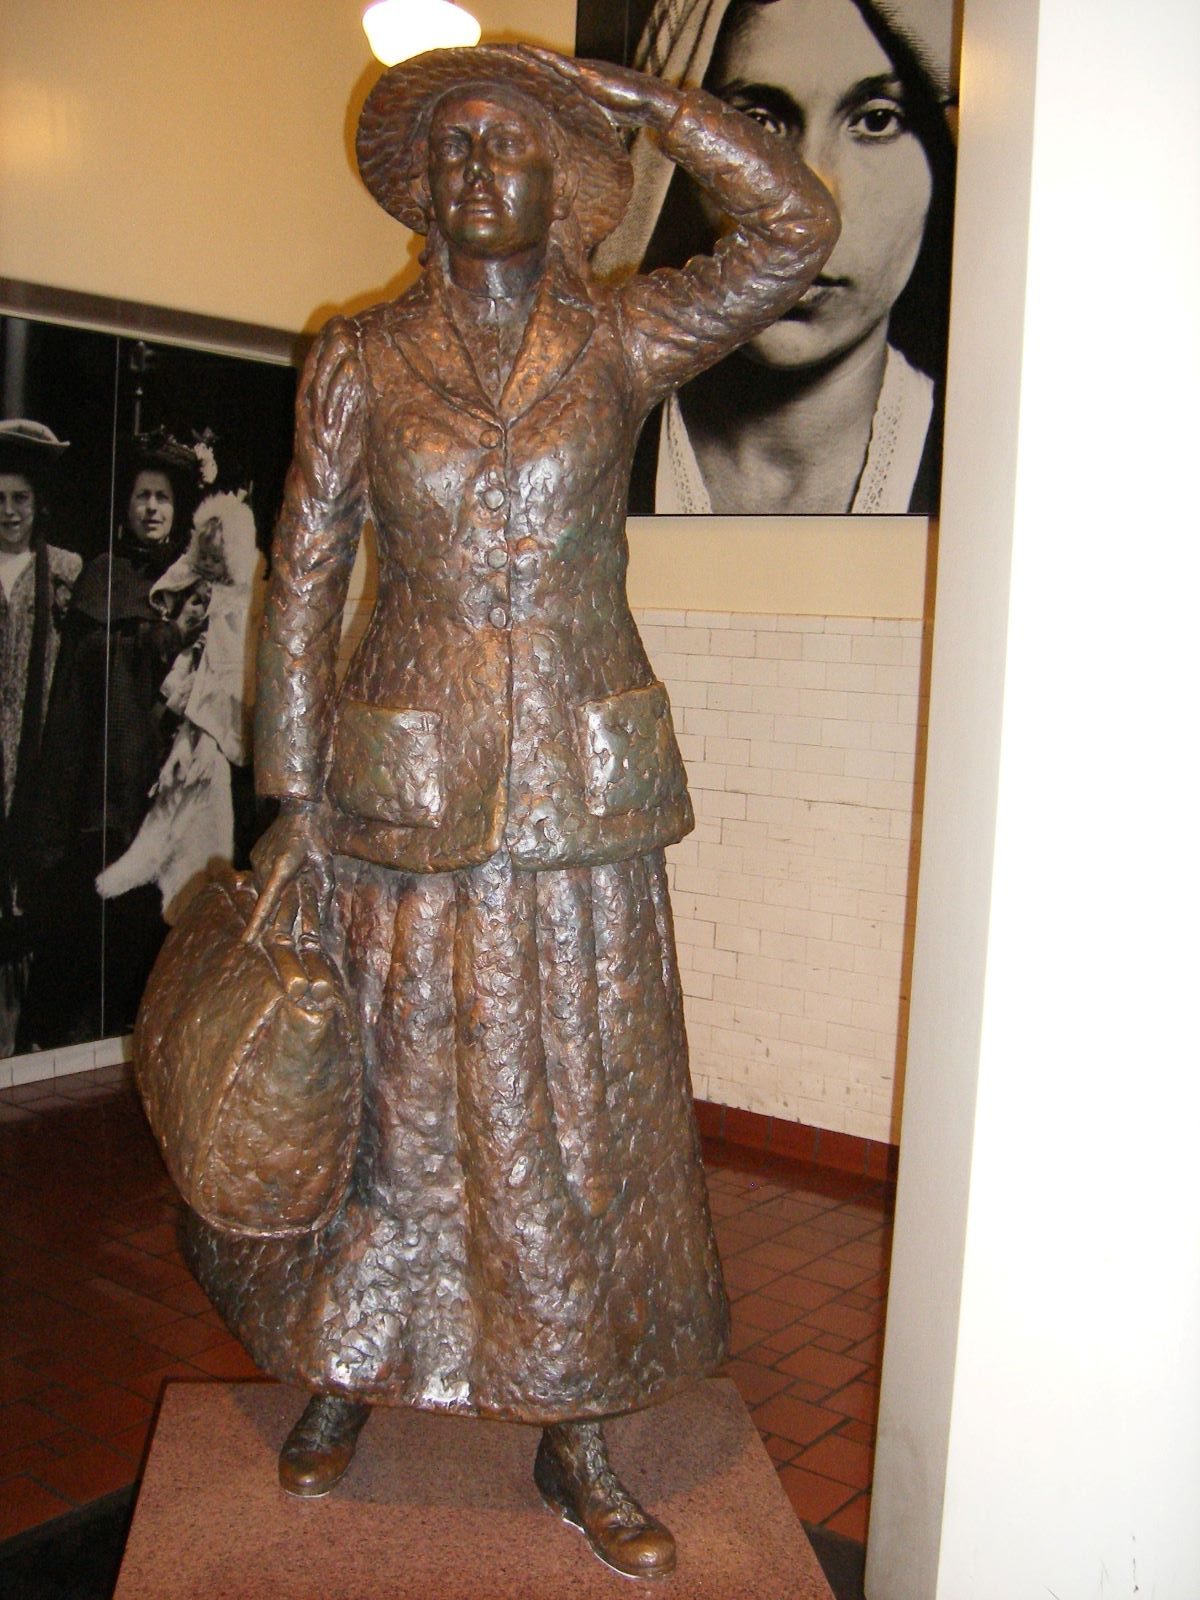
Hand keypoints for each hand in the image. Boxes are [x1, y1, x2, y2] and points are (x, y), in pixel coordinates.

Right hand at [242, 801, 332, 949]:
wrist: (300, 807)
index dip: (257, 923)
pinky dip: (272, 878)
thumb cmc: (316, 836)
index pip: (267, 902)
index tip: (246, 940)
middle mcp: (264, 865)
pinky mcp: (254, 854)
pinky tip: (285, 863)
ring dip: (276, 888)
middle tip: (294, 887)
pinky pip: (261, 874)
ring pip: (264, 886)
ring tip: (295, 868)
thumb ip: (324, 891)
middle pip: (267, 896)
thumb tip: (324, 918)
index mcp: (282, 868)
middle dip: (277, 904)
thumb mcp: (325, 864)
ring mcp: (256, 858)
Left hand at [522, 47, 682, 132]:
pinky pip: (561, 63)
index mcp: (585, 86)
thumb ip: (593, 126)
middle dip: (535, 60)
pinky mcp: (588, 72)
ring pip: (555, 62)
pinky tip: (530, 51)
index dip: (543, 74)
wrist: (649, 100)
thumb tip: (585, 153)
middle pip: (553, 66)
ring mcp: (585, 71)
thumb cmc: (632, 111)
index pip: (559, 78)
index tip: (525, 74)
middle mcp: (583, 75)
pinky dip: (544, 57)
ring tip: (518, 48)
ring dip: (536, 55)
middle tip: (514, 54)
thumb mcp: (605, 121)